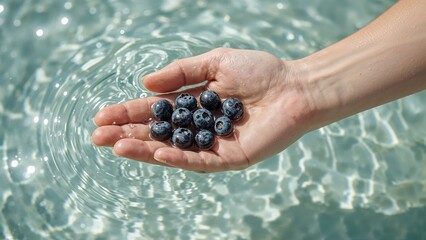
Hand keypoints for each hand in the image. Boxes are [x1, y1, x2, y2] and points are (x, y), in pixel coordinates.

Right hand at [92, 48, 312, 171]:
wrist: (295, 87)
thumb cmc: (260, 71)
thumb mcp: (214, 62)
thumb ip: (180, 73)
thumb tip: (145, 84)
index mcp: (194, 105)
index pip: (155, 111)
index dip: (129, 112)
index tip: (102, 115)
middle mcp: (200, 127)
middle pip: (158, 133)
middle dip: (128, 133)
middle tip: (98, 136)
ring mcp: (213, 144)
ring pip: (173, 150)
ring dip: (145, 149)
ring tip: (117, 146)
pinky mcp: (230, 157)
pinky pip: (200, 160)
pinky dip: (179, 157)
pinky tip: (158, 152)